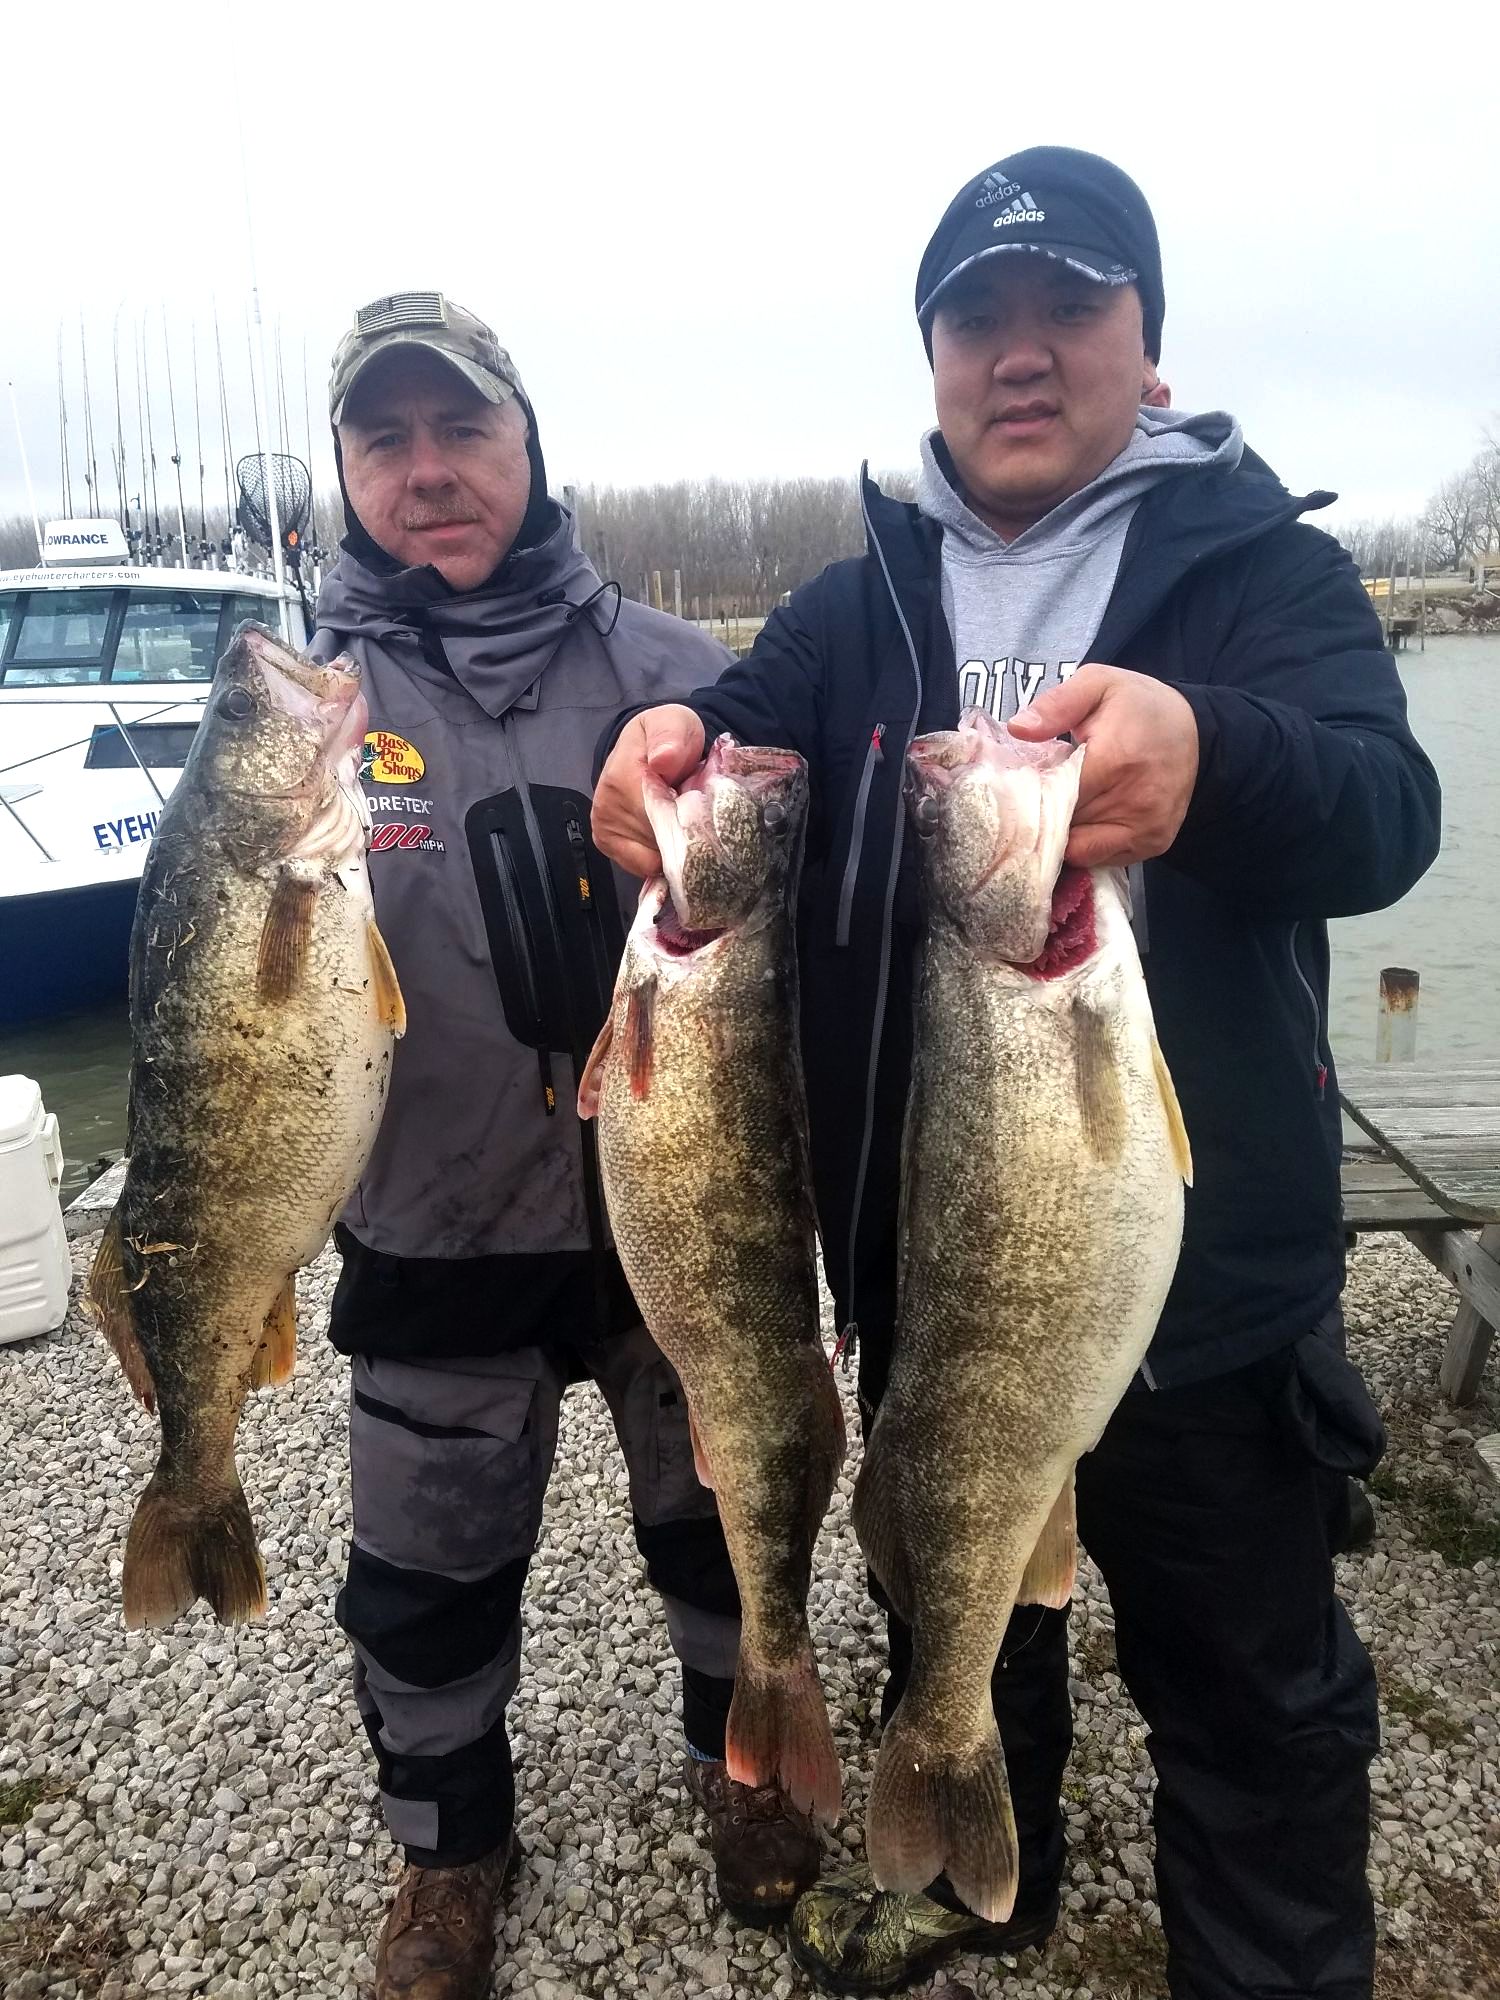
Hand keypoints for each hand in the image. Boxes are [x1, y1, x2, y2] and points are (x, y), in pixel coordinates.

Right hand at [592, 704, 705, 876]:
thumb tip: (664, 759)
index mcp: (622, 780)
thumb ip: (671, 737)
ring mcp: (604, 829)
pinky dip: (661, 856)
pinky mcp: (607, 844)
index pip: (661, 821)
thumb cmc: (667, 737)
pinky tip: (669, 834)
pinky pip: (643, 866)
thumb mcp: (675, 723)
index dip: (688, 819)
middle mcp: (606, 808)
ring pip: (653, 859)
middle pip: (658, 843)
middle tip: (696, 811)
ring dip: (674, 845)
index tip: (702, 806)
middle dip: (684, 833)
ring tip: (681, 819)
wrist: (647, 745)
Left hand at [1008, 664, 1198, 866]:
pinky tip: (1085, 819)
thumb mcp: (1098, 684)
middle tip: (1041, 792)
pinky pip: (1100, 857)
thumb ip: (1056, 704)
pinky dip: (1086, 843)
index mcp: (1115, 760)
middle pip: (1065, 824)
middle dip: (1045, 812)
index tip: (1025, 782)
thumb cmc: (1138, 705)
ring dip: (1064, 831)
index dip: (1034, 792)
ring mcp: (1147, 827)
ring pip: (1078, 848)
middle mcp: (1135, 801)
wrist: (1194, 729)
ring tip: (1064, 805)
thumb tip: (1018, 727)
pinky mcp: (1155, 843)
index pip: (1055, 796)